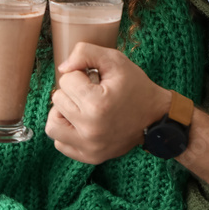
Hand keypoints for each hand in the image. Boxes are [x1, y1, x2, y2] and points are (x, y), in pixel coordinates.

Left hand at [46, 42, 169, 164]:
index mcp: (97, 105)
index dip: (81, 75)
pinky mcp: (89, 157)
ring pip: (52, 124)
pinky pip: (60, 143)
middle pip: (57, 100)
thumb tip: (62, 68)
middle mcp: (90, 130)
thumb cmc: (136, 87)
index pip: (65, 80)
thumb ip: (85, 52)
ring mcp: (89, 147)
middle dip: (72, 92)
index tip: (97, 80)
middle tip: (91, 92)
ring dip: (63, 112)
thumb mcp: (115, 60)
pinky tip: (82, 122)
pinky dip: (67, 131)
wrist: (156, 118)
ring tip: (81, 107)